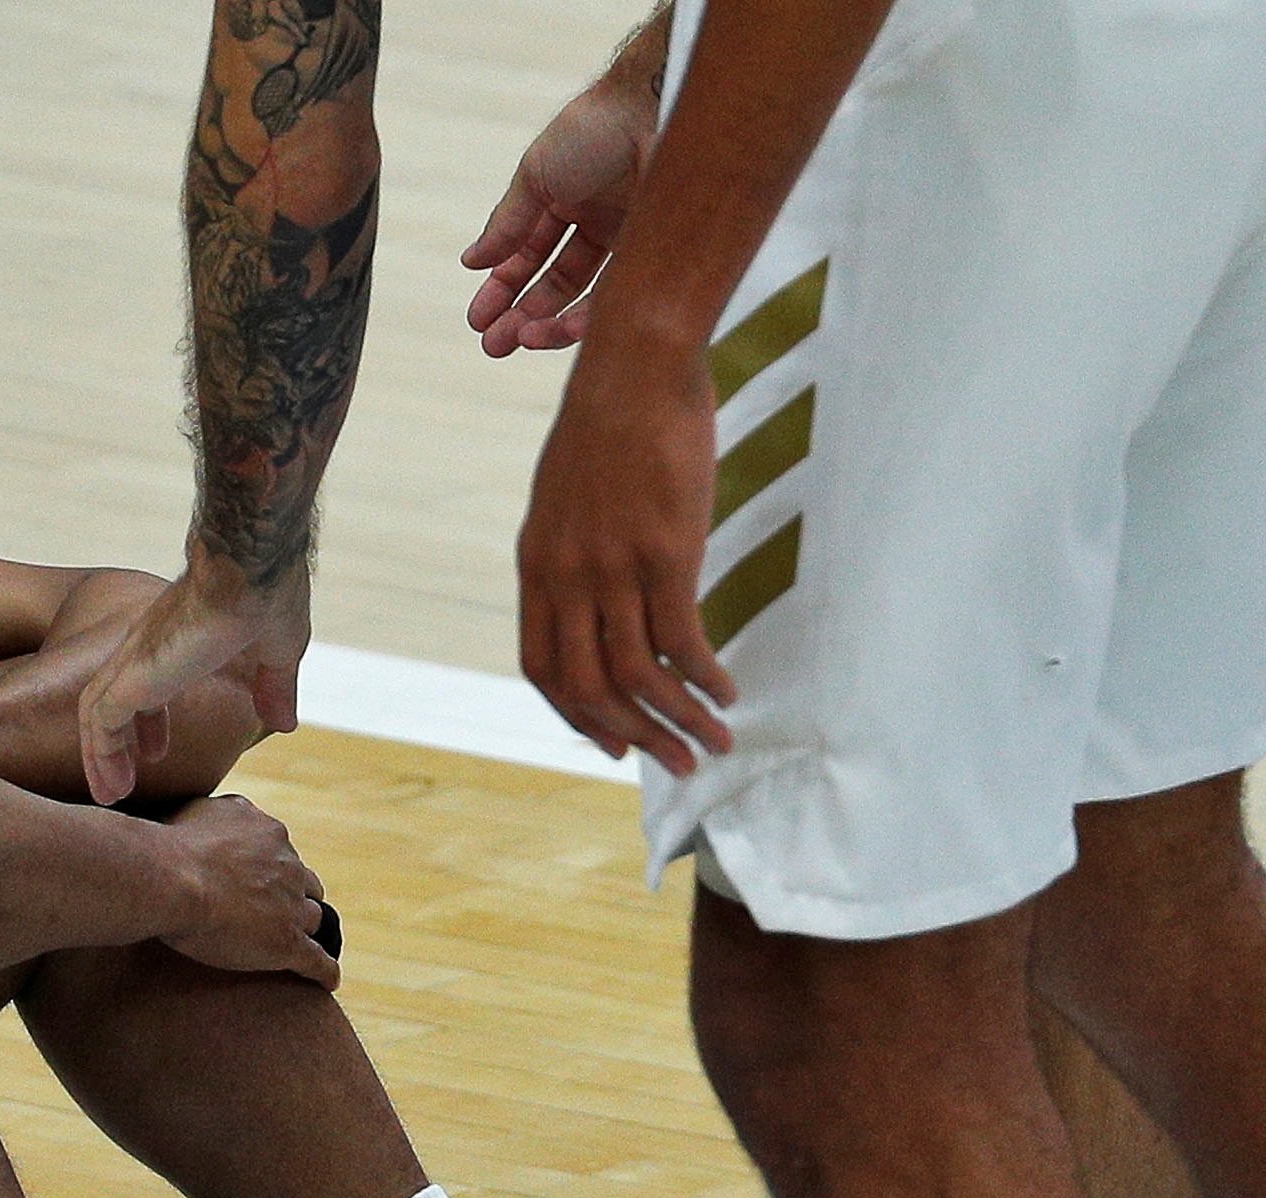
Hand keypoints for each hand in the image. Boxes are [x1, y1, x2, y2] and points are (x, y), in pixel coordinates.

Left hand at [76, 561, 306, 807]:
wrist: (252, 564)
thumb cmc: (268, 591)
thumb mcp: (279, 650)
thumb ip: (276, 687)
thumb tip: (284, 722)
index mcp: (177, 637)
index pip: (147, 683)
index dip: (149, 721)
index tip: (154, 750)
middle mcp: (147, 646)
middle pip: (111, 698)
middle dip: (115, 742)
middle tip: (121, 780)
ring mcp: (136, 660)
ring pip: (96, 712)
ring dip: (100, 755)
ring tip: (111, 794)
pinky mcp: (134, 676)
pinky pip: (102, 722)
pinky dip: (100, 754)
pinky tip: (111, 784)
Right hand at [159, 794, 338, 988]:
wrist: (171, 879)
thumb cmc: (170, 848)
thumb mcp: (196, 811)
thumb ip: (216, 815)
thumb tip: (210, 820)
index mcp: (268, 833)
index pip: (281, 854)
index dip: (271, 871)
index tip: (257, 882)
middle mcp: (287, 865)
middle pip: (305, 885)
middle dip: (294, 898)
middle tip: (276, 914)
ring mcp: (291, 906)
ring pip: (312, 921)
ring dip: (304, 931)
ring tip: (298, 949)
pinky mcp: (288, 943)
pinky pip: (317, 961)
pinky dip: (324, 972)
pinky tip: (327, 983)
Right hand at [461, 74, 654, 355]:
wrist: (652, 112)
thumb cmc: (592, 131)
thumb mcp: (535, 178)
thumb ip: (507, 223)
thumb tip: (472, 262)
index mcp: (569, 199)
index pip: (531, 254)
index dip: (503, 287)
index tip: (478, 318)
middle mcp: (601, 224)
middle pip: (557, 283)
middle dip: (522, 316)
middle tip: (492, 346)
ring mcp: (630, 242)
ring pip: (587, 299)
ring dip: (550, 325)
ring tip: (521, 340)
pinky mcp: (657, 258)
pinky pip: (619, 300)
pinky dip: (586, 319)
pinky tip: (556, 329)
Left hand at [517, 324, 733, 770]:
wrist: (635, 365)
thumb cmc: (610, 423)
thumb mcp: (568, 497)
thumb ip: (573, 555)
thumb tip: (600, 600)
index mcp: (537, 566)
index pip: (544, 669)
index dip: (578, 717)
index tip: (615, 743)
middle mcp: (567, 577)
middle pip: (590, 688)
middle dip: (636, 737)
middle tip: (680, 764)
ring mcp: (612, 568)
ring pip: (638, 676)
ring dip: (679, 721)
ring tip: (716, 741)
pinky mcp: (664, 553)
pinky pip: (681, 642)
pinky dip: (704, 679)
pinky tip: (728, 691)